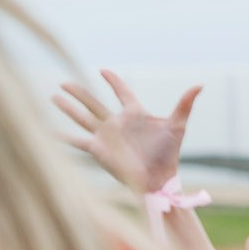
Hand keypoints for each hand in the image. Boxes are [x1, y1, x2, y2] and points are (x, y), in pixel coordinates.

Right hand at [53, 70, 197, 195]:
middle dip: (79, 92)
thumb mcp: (177, 125)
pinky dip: (63, 137)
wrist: (157, 178)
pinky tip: (48, 132)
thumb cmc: (168, 154)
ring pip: (82, 117)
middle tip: (64, 82)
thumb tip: (200, 84)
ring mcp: (106, 136)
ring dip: (68, 108)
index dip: (113, 81)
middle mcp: (117, 123)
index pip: (122, 92)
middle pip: (94, 103)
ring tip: (53, 96)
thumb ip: (184, 104)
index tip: (103, 71)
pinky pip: (77, 141)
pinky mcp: (98, 149)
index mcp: (135, 114)